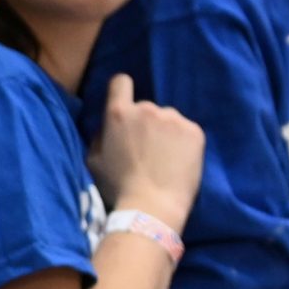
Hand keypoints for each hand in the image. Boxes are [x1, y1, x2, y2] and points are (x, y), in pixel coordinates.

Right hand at [94, 74, 205, 228]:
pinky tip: (180, 162)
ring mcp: (174, 118)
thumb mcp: (94, 160)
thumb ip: (100, 135)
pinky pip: (187, 130)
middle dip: (146, 123)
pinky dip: (184, 142)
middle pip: (147, 108)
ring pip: (169, 120)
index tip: (126, 105)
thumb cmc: (118, 187)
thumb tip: (108, 126)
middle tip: (147, 149)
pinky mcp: (195, 131)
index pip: (120, 83)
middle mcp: (147, 109)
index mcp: (119, 113)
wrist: (153, 205)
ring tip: (165, 159)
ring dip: (166, 132)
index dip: (122, 91)